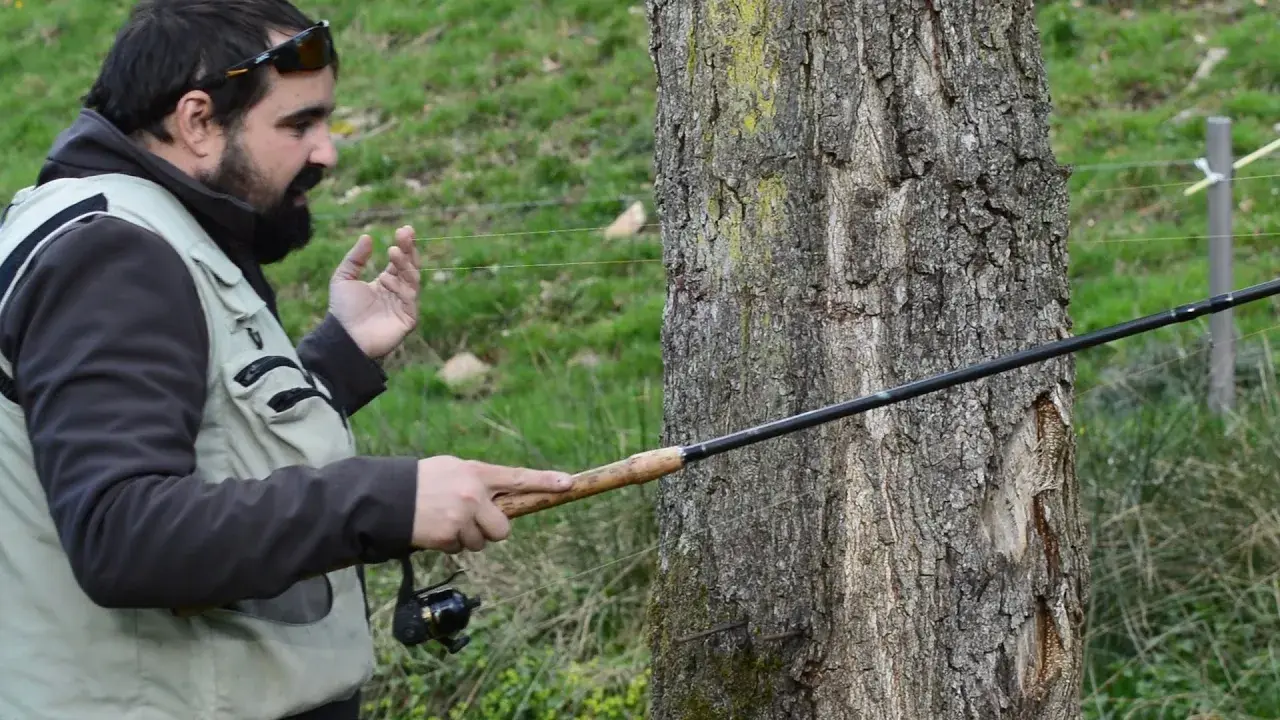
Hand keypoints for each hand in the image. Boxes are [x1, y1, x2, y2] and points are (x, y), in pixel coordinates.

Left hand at [329, 225, 420, 359]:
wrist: (343, 336)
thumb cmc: (342, 310)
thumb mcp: (343, 278)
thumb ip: (355, 258)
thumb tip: (367, 236)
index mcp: (386, 282)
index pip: (400, 261)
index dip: (404, 246)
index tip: (404, 229)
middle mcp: (398, 292)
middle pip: (410, 267)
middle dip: (409, 250)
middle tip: (405, 234)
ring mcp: (404, 305)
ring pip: (412, 279)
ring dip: (404, 264)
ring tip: (392, 251)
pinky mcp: (408, 318)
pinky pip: (409, 298)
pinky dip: (400, 286)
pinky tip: (386, 279)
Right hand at [412, 456, 573, 553]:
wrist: (388, 498)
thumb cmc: (425, 481)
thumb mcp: (454, 469)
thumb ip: (481, 482)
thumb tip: (505, 500)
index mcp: (477, 473)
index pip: (518, 478)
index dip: (545, 481)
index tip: (568, 484)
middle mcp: (473, 495)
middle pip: (503, 528)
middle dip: (491, 529)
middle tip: (473, 520)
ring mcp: (461, 518)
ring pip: (481, 542)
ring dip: (467, 537)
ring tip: (446, 520)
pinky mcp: (447, 537)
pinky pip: (461, 549)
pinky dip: (450, 544)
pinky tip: (435, 528)